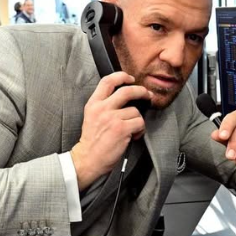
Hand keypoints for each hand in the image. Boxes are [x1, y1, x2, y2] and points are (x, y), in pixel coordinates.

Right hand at [71, 73, 152, 190]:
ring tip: (132, 130)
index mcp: (93, 104)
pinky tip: (133, 136)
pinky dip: (140, 130)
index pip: (107, 81)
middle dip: (141, 91)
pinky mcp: (121, 129)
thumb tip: (124, 97)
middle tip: (147, 95)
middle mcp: (102, 108)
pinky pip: (139, 123)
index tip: (130, 78)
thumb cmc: (93, 141)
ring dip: (138, 121)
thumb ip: (104, 105)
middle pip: (127, 91)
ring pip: (136, 111)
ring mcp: (112, 118)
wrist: (88, 159)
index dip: (122, 76)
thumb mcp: (92, 117)